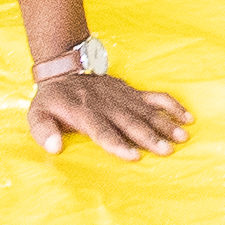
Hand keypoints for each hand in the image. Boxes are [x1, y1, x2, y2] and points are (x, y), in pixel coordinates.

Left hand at [31, 66, 192, 154]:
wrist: (65, 69)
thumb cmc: (52, 100)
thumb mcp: (37, 114)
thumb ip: (43, 131)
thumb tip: (53, 148)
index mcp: (83, 112)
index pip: (102, 130)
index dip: (117, 143)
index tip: (133, 156)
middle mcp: (106, 104)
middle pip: (130, 122)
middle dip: (149, 137)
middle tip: (167, 151)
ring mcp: (122, 97)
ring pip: (146, 111)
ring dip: (165, 124)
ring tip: (182, 137)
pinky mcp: (132, 92)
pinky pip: (155, 97)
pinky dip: (172, 106)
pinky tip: (187, 117)